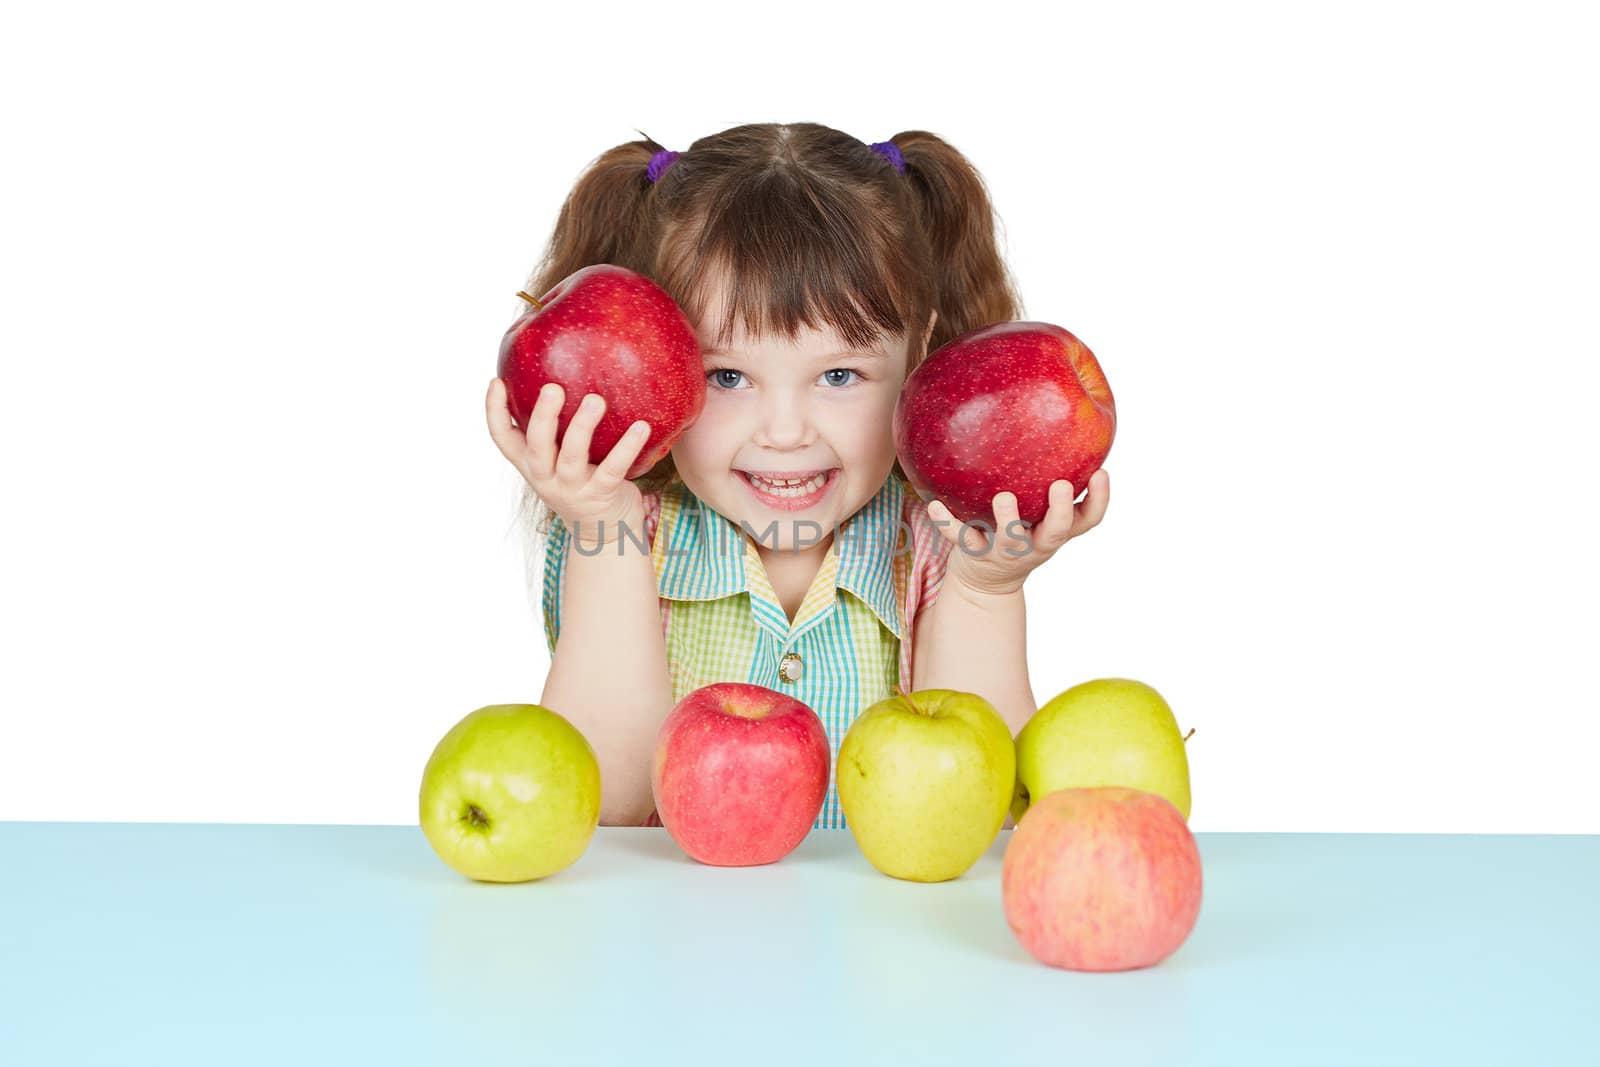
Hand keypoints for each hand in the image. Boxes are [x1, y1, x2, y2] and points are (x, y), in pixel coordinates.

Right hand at [486, 378, 649, 546]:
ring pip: (572, 457)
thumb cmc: (583, 481)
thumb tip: (571, 374)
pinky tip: (642, 426)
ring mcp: (572, 489)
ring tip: (596, 400)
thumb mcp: (561, 459)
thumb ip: (558, 429)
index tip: (496, 381)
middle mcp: (546, 478)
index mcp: (532, 465)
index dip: (494, 411)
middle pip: (535, 446)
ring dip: (582, 427)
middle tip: (553, 387)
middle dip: (542, 416)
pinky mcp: (601, 496)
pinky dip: (628, 447)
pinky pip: (614, 469)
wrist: (603, 532)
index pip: (503, 439)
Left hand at [927, 471, 1109, 596]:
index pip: (1088, 518)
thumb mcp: (1037, 510)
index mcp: (1056, 529)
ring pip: (1011, 540)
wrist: (986, 581)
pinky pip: (960, 538)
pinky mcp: (975, 554)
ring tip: (1003, 498)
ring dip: (1008, 519)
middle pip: (1055, 532)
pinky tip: (934, 505)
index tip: (1101, 472)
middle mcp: (1036, 543)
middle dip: (1059, 510)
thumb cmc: (1018, 528)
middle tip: (1059, 485)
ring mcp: (1006, 552)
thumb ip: (1045, 475)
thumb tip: (1051, 411)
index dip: (1099, 498)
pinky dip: (947, 523)